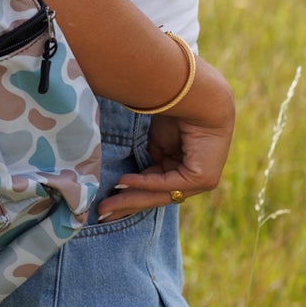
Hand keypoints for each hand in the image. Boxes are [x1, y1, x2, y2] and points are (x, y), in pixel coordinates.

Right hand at [94, 57, 235, 220]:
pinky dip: (143, 184)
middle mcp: (195, 176)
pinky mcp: (203, 178)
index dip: (130, 194)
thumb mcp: (157, 140)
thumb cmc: (176, 108)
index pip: (155, 186)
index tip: (106, 201)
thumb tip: (131, 181)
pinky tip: (122, 183)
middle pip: (156, 195)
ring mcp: (202, 180)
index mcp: (185, 166)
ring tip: (105, 207)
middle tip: (101, 214)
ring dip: (130, 200)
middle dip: (127, 205)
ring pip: (159, 194)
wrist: (195, 92)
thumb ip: (150, 160)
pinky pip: (167, 185)